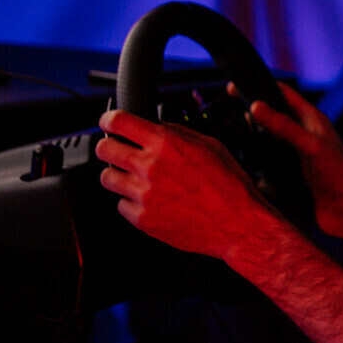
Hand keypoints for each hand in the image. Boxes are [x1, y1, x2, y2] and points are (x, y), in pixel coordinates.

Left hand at [96, 108, 278, 260]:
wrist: (237, 222)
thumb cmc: (229, 184)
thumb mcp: (211, 145)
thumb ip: (178, 133)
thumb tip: (156, 127)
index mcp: (167, 143)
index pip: (118, 122)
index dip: (108, 120)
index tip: (108, 123)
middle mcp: (151, 166)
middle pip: (104, 149)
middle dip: (109, 147)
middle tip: (118, 151)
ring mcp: (143, 194)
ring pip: (108, 178)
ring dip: (118, 175)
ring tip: (136, 179)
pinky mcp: (142, 218)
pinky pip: (121, 205)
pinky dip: (132, 202)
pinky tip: (151, 201)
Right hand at [245, 83, 342, 238]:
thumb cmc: (337, 175)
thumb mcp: (310, 146)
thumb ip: (284, 127)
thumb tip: (256, 106)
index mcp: (313, 121)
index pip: (284, 95)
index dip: (261, 87)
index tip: (235, 86)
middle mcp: (304, 135)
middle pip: (273, 117)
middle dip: (253, 115)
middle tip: (229, 113)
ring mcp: (297, 155)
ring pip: (267, 141)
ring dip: (253, 141)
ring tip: (234, 138)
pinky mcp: (291, 175)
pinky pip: (268, 165)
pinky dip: (258, 165)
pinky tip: (247, 167)